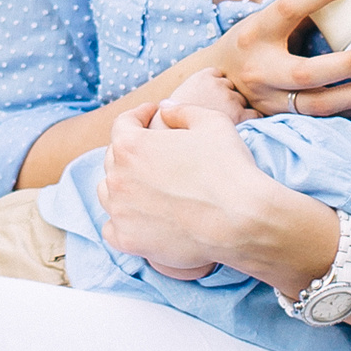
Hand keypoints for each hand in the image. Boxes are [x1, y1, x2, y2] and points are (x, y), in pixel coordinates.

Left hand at [95, 98, 274, 283]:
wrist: (241, 221)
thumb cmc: (229, 168)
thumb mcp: (212, 122)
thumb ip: (182, 110)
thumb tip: (164, 109)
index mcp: (131, 146)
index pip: (123, 124)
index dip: (139, 115)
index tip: (152, 115)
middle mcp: (118, 178)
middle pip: (115, 158)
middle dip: (132, 151)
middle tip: (154, 152)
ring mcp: (121, 212)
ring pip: (109, 193)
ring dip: (123, 184)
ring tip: (144, 185)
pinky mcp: (129, 241)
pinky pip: (111, 228)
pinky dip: (121, 221)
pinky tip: (138, 217)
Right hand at [217, 0, 350, 122]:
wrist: (217, 83)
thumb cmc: (253, 41)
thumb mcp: (267, 20)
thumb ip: (302, 10)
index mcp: (255, 33)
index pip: (290, 7)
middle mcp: (261, 70)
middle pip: (309, 72)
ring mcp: (271, 101)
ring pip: (323, 104)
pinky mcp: (284, 120)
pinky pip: (327, 117)